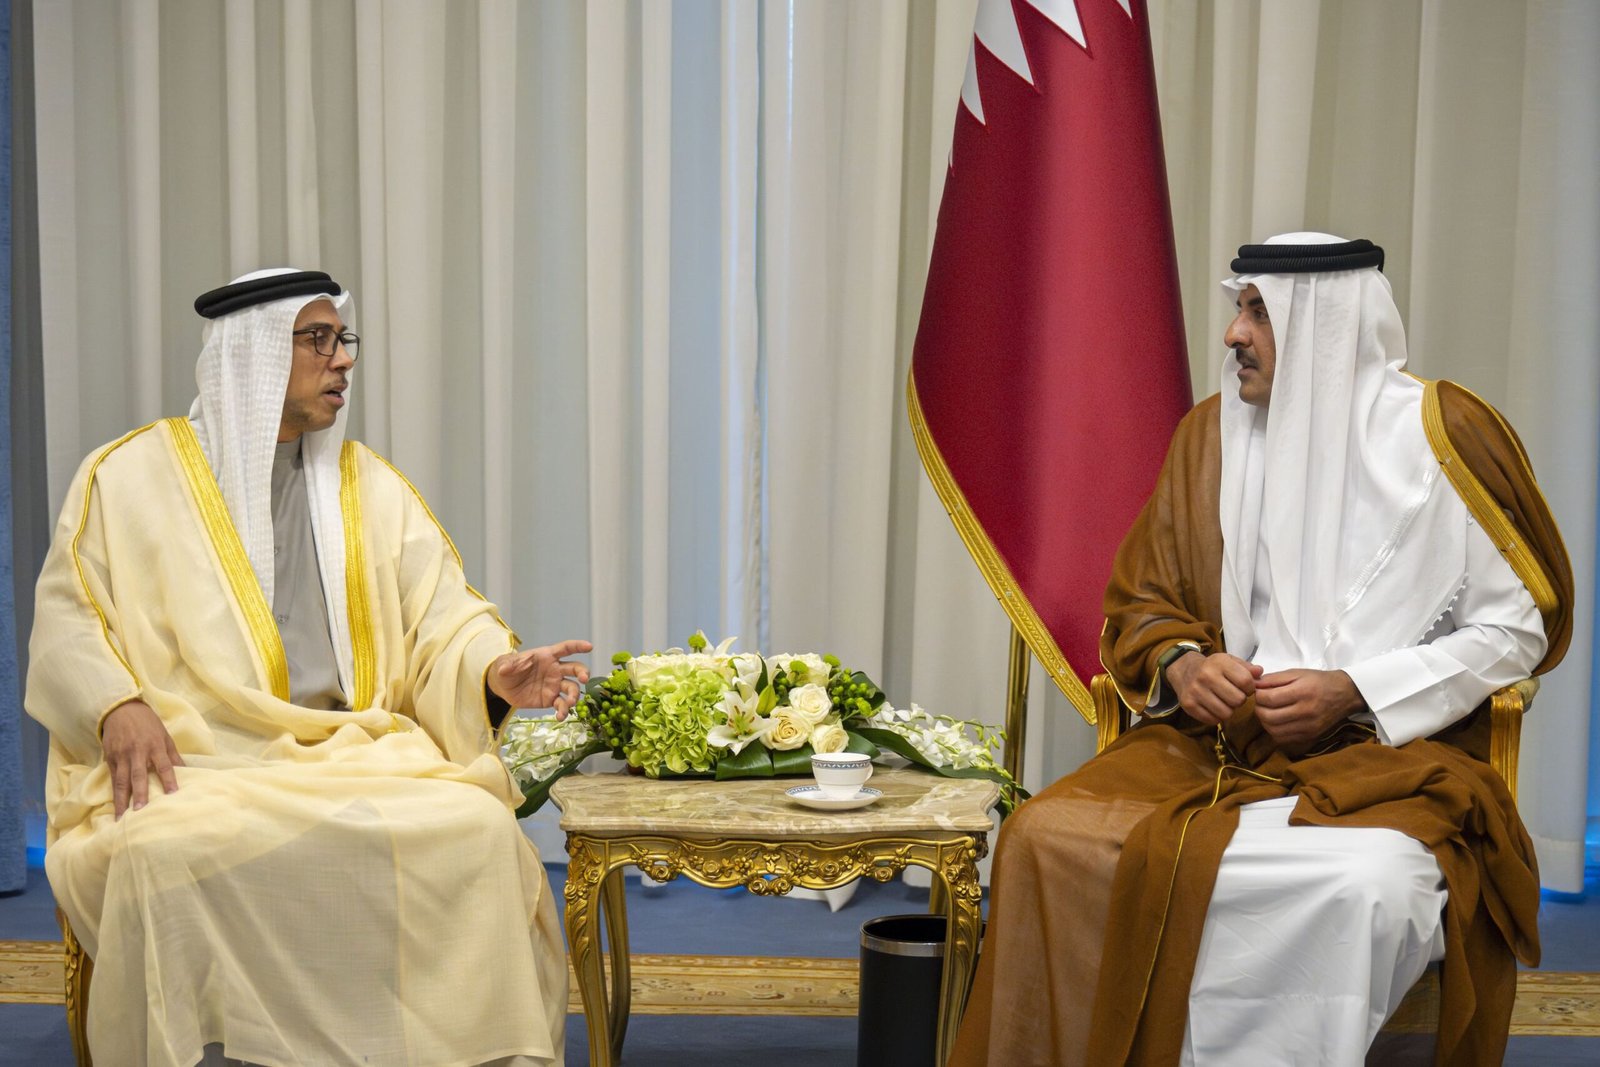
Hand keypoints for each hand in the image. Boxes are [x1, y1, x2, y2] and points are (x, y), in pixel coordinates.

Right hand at [100, 700, 183, 818]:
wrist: (121, 710)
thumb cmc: (148, 724)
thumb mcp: (165, 736)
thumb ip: (173, 755)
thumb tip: (186, 771)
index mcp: (155, 745)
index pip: (164, 765)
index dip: (169, 779)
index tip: (173, 794)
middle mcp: (137, 752)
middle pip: (139, 775)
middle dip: (140, 793)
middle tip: (140, 811)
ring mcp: (121, 756)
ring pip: (122, 781)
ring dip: (122, 800)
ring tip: (123, 816)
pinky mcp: (109, 758)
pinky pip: (113, 778)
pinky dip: (114, 793)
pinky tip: (116, 806)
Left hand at [489, 639, 593, 718]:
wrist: (503, 687)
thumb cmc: (507, 668)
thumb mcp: (505, 664)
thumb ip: (508, 665)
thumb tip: (504, 668)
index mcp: (547, 656)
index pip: (565, 649)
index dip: (577, 646)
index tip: (589, 647)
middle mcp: (555, 670)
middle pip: (575, 668)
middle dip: (583, 673)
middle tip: (584, 679)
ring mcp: (555, 685)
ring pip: (572, 688)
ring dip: (574, 695)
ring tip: (570, 703)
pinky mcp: (551, 699)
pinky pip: (561, 704)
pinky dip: (563, 711)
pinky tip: (559, 716)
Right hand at [1166, 651, 1262, 725]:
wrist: (1184, 670)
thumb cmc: (1212, 667)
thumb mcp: (1229, 661)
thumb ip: (1246, 668)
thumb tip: (1259, 672)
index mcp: (1219, 662)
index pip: (1246, 681)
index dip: (1250, 688)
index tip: (1245, 688)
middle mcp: (1206, 676)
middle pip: (1237, 700)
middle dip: (1239, 700)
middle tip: (1233, 696)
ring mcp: (1195, 691)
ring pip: (1226, 713)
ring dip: (1228, 710)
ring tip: (1223, 702)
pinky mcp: (1188, 705)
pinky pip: (1213, 720)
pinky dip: (1216, 716)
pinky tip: (1213, 706)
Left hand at [1253, 668, 1364, 752]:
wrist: (1344, 694)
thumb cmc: (1318, 681)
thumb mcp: (1296, 673)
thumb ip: (1273, 679)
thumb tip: (1253, 685)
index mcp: (1302, 692)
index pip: (1269, 699)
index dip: (1258, 695)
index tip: (1259, 691)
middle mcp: (1305, 712)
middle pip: (1268, 717)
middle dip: (1259, 709)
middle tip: (1261, 702)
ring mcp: (1308, 727)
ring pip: (1273, 730)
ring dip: (1265, 721)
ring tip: (1268, 711)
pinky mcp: (1309, 736)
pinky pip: (1283, 739)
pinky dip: (1274, 731)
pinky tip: (1277, 721)